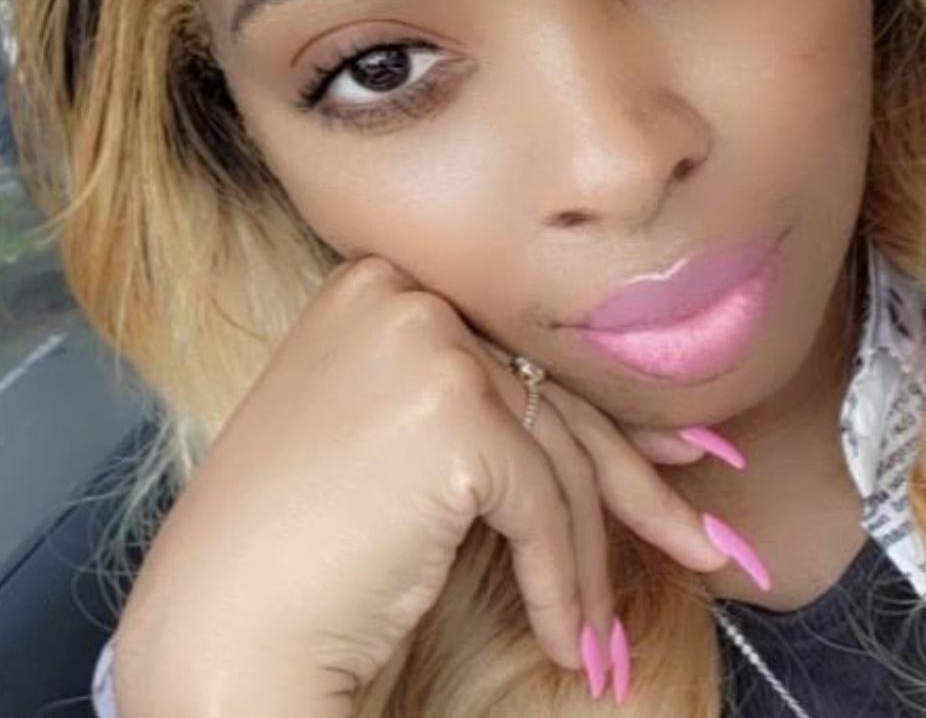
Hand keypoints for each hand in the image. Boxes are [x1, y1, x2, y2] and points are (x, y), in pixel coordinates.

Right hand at [109, 254, 736, 714]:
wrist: (218, 636)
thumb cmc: (298, 552)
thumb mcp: (398, 448)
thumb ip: (490, 411)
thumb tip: (630, 430)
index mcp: (376, 285)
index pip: (515, 356)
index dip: (601, 418)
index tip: (676, 461)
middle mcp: (399, 294)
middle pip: (548, 397)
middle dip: (636, 481)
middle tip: (707, 537)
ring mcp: (422, 342)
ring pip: (557, 453)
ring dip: (590, 559)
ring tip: (605, 640)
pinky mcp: (447, 408)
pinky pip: (542, 502)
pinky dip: (561, 581)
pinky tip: (563, 640)